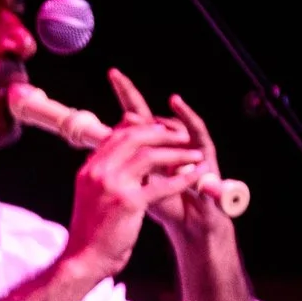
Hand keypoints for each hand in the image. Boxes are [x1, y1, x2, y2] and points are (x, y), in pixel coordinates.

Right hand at [60, 76, 204, 281]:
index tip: (162, 131)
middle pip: (134, 138)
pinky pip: (162, 185)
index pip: (117, 135)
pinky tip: (197, 175)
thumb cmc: (91, 233)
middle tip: (184, 137)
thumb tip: (119, 162)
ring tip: (196, 155)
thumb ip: (103, 177)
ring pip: (150, 156)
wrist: (83, 260)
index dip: (144, 128)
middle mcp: (97, 173)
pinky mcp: (128, 203)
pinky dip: (184, 179)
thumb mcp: (92, 197)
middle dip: (163, 135)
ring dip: (178, 154)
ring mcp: (112, 186)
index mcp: (89, 170)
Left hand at [109, 68, 229, 246]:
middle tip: (114, 75)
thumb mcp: (136, 186)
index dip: (117, 103)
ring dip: (157, 111)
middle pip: (144, 113)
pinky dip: (187, 116)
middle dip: (129, 94)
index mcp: (145, 151)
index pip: (128, 122)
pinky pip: (197, 131)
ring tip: (155, 99)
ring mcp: (184, 146)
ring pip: (168, 121)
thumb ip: (124, 165)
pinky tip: (176, 104)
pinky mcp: (204, 153)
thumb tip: (96, 150)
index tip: (105, 78)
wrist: (191, 224)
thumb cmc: (164, 205)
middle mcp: (164, 144)